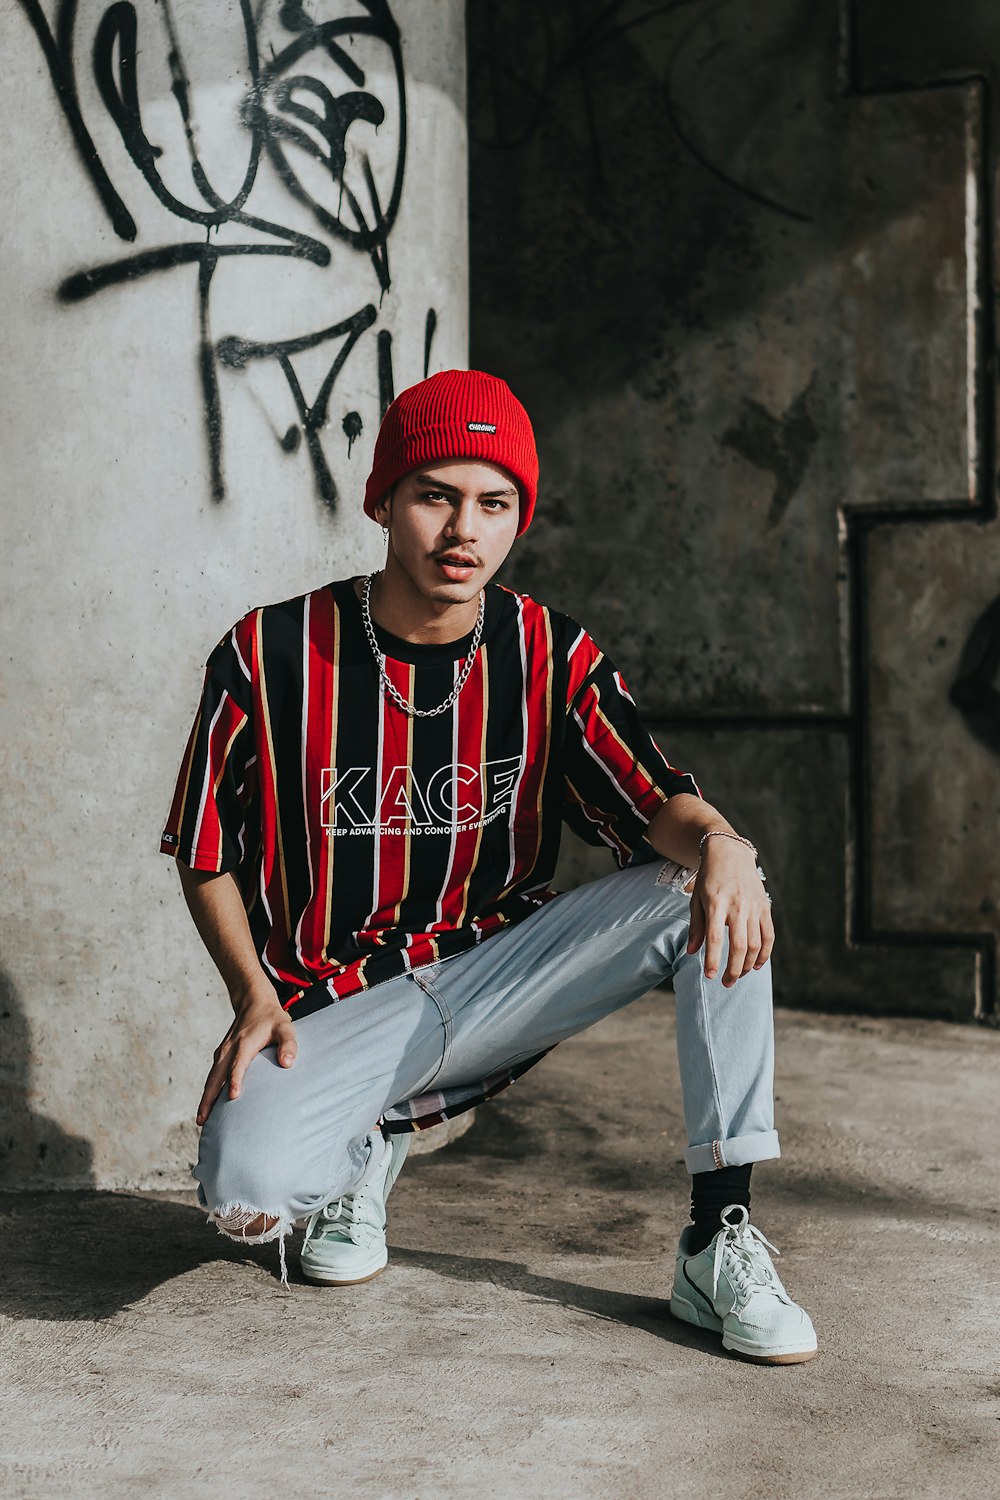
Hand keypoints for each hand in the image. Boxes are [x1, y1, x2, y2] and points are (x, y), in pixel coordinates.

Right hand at [196, 989, 296, 1125]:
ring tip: (201, 1120)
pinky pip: (212, 1076)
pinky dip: (208, 1091)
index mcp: (244, 1044)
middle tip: (203, 1120)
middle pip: (215, 1077)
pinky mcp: (220, 1056)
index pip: (238, 1065)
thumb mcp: (286, 1027)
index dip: (235, 1080)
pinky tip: (208, 1106)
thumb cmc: (272, 1018)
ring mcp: (222, 1053)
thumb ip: (289, 1044)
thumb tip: (287, 1063)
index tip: (233, 1096)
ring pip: (211, 1079)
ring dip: (205, 1098)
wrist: (253, 1002)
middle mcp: (229, 1049)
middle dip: (208, 1099)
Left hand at [685, 837, 773, 986]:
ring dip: (748, 965)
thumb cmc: (709, 879)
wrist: (730, 853)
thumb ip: (697, 927)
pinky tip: (757, 965)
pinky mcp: (765, 907)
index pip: (714, 937)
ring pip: (755, 944)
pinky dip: (765, 953)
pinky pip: (769, 935)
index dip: (712, 959)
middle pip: (739, 945)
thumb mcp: (697, 899)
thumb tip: (692, 953)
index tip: (709, 976)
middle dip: (733, 969)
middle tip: (726, 983)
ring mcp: (753, 907)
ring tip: (738, 975)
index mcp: (716, 903)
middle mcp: (737, 906)